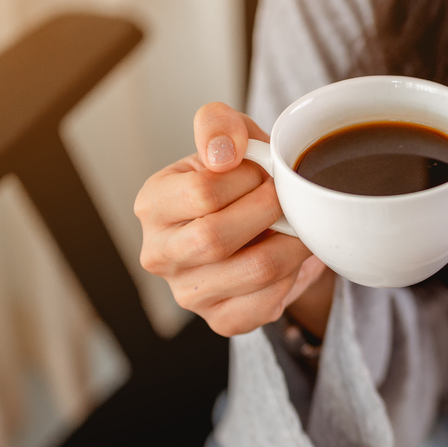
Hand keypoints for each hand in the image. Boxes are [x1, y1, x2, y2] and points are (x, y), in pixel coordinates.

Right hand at [135, 102, 333, 336]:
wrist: (265, 226)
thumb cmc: (241, 179)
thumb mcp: (230, 139)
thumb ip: (219, 125)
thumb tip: (222, 154)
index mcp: (152, 204)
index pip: (203, 192)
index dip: (248, 179)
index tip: (264, 173)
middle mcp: (159, 254)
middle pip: (218, 237)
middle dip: (269, 211)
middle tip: (285, 198)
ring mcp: (188, 294)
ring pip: (255, 270)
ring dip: (290, 243)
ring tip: (295, 225)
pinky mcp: (221, 321)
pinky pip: (268, 301)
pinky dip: (290, 276)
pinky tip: (285, 257)